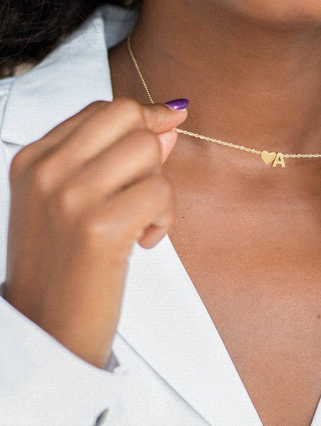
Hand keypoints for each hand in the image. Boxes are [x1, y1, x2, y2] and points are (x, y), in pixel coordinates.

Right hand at [4, 97, 187, 366]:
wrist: (46, 329)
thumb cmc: (65, 263)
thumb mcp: (74, 200)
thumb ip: (116, 155)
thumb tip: (169, 120)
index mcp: (35, 159)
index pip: (104, 110)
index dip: (144, 117)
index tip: (166, 127)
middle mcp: (47, 170)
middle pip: (129, 116)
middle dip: (152, 149)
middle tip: (141, 190)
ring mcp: (70, 197)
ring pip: (149, 149)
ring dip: (159, 186)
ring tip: (142, 219)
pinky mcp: (99, 227)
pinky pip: (160, 191)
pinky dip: (165, 218)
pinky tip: (144, 240)